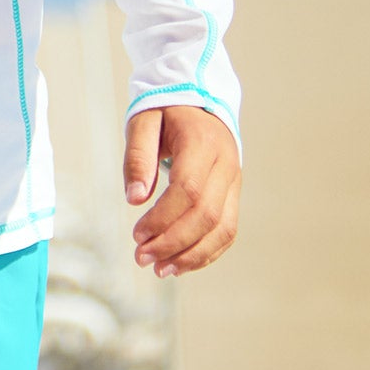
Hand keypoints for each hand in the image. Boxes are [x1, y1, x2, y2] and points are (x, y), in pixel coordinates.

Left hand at [122, 104, 240, 277]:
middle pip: (207, 215)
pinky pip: (228, 231)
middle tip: (142, 258)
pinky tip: (180, 264)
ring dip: (192, 255)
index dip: (162, 218)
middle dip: (173, 243)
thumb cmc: (165, 112)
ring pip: (223, 228)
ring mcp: (234, 180)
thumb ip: (138, 157)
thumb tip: (134, 200)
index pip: (188, 190)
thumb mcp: (143, 122)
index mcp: (202, 143)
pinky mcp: (234, 194)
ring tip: (160, 269)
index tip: (136, 235)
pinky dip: (206, 252)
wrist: (199, 99)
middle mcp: (225, 164)